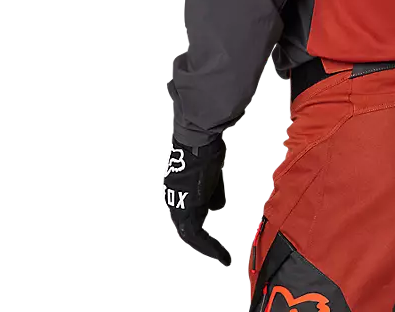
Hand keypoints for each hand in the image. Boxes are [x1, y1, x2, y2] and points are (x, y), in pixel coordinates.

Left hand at [163, 137, 231, 266]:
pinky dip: (208, 246)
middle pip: (186, 226)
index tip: (209, 235)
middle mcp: (174, 197)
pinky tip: (220, 253)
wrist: (197, 138)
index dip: (198, 224)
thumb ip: (214, 192)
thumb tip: (218, 208)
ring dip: (206, 245)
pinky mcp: (185, 207)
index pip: (188, 211)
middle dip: (202, 242)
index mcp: (178, 187)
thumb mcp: (212, 172)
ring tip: (220, 255)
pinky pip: (195, 234)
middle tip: (216, 253)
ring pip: (189, 232)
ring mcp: (177, 202)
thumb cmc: (206, 148)